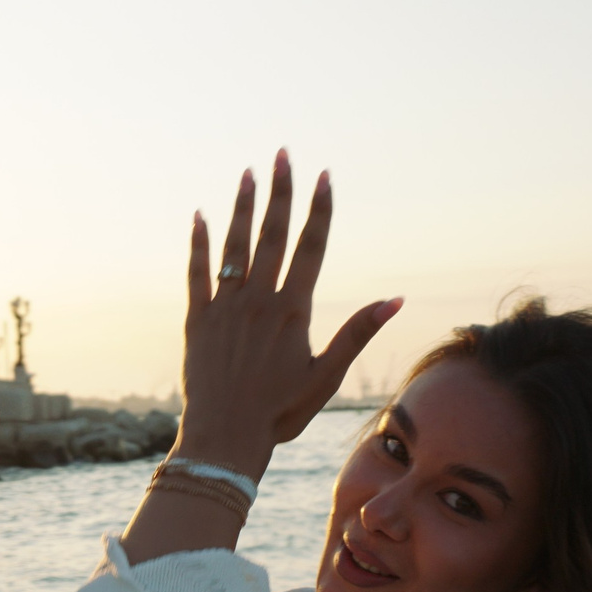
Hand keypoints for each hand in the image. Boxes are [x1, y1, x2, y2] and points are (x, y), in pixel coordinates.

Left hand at [175, 151, 399, 478]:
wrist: (224, 437)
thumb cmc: (280, 412)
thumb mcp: (326, 376)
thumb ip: (358, 333)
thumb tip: (395, 299)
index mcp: (292, 311)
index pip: (310, 248)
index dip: (318, 210)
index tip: (324, 176)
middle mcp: (258, 301)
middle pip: (273, 235)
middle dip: (280, 192)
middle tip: (283, 154)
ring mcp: (224, 307)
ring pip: (234, 246)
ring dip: (242, 207)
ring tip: (248, 173)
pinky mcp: (196, 320)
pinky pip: (196, 273)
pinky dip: (197, 244)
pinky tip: (198, 216)